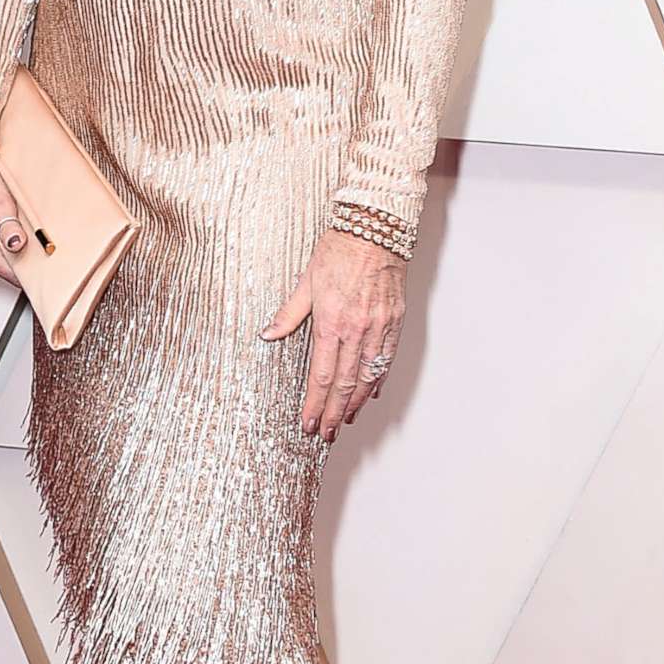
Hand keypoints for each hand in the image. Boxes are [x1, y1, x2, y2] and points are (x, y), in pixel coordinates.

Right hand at [0, 139, 29, 285]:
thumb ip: (10, 228)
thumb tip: (19, 246)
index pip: (11, 275)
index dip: (32, 273)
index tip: (47, 269)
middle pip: (6, 267)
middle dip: (24, 258)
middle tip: (40, 244)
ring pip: (0, 256)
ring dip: (15, 246)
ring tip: (22, 227)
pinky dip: (5, 238)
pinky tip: (10, 223)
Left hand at [261, 227, 405, 441]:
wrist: (376, 228)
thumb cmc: (338, 250)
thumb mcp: (306, 281)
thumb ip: (288, 313)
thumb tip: (268, 334)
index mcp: (332, 322)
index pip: (322, 375)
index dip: (316, 404)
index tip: (309, 423)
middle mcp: (358, 330)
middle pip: (345, 384)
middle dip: (335, 413)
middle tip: (328, 434)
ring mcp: (379, 327)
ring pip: (368, 376)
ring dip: (357, 403)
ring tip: (347, 421)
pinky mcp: (395, 321)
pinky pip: (386, 359)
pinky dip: (378, 380)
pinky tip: (371, 393)